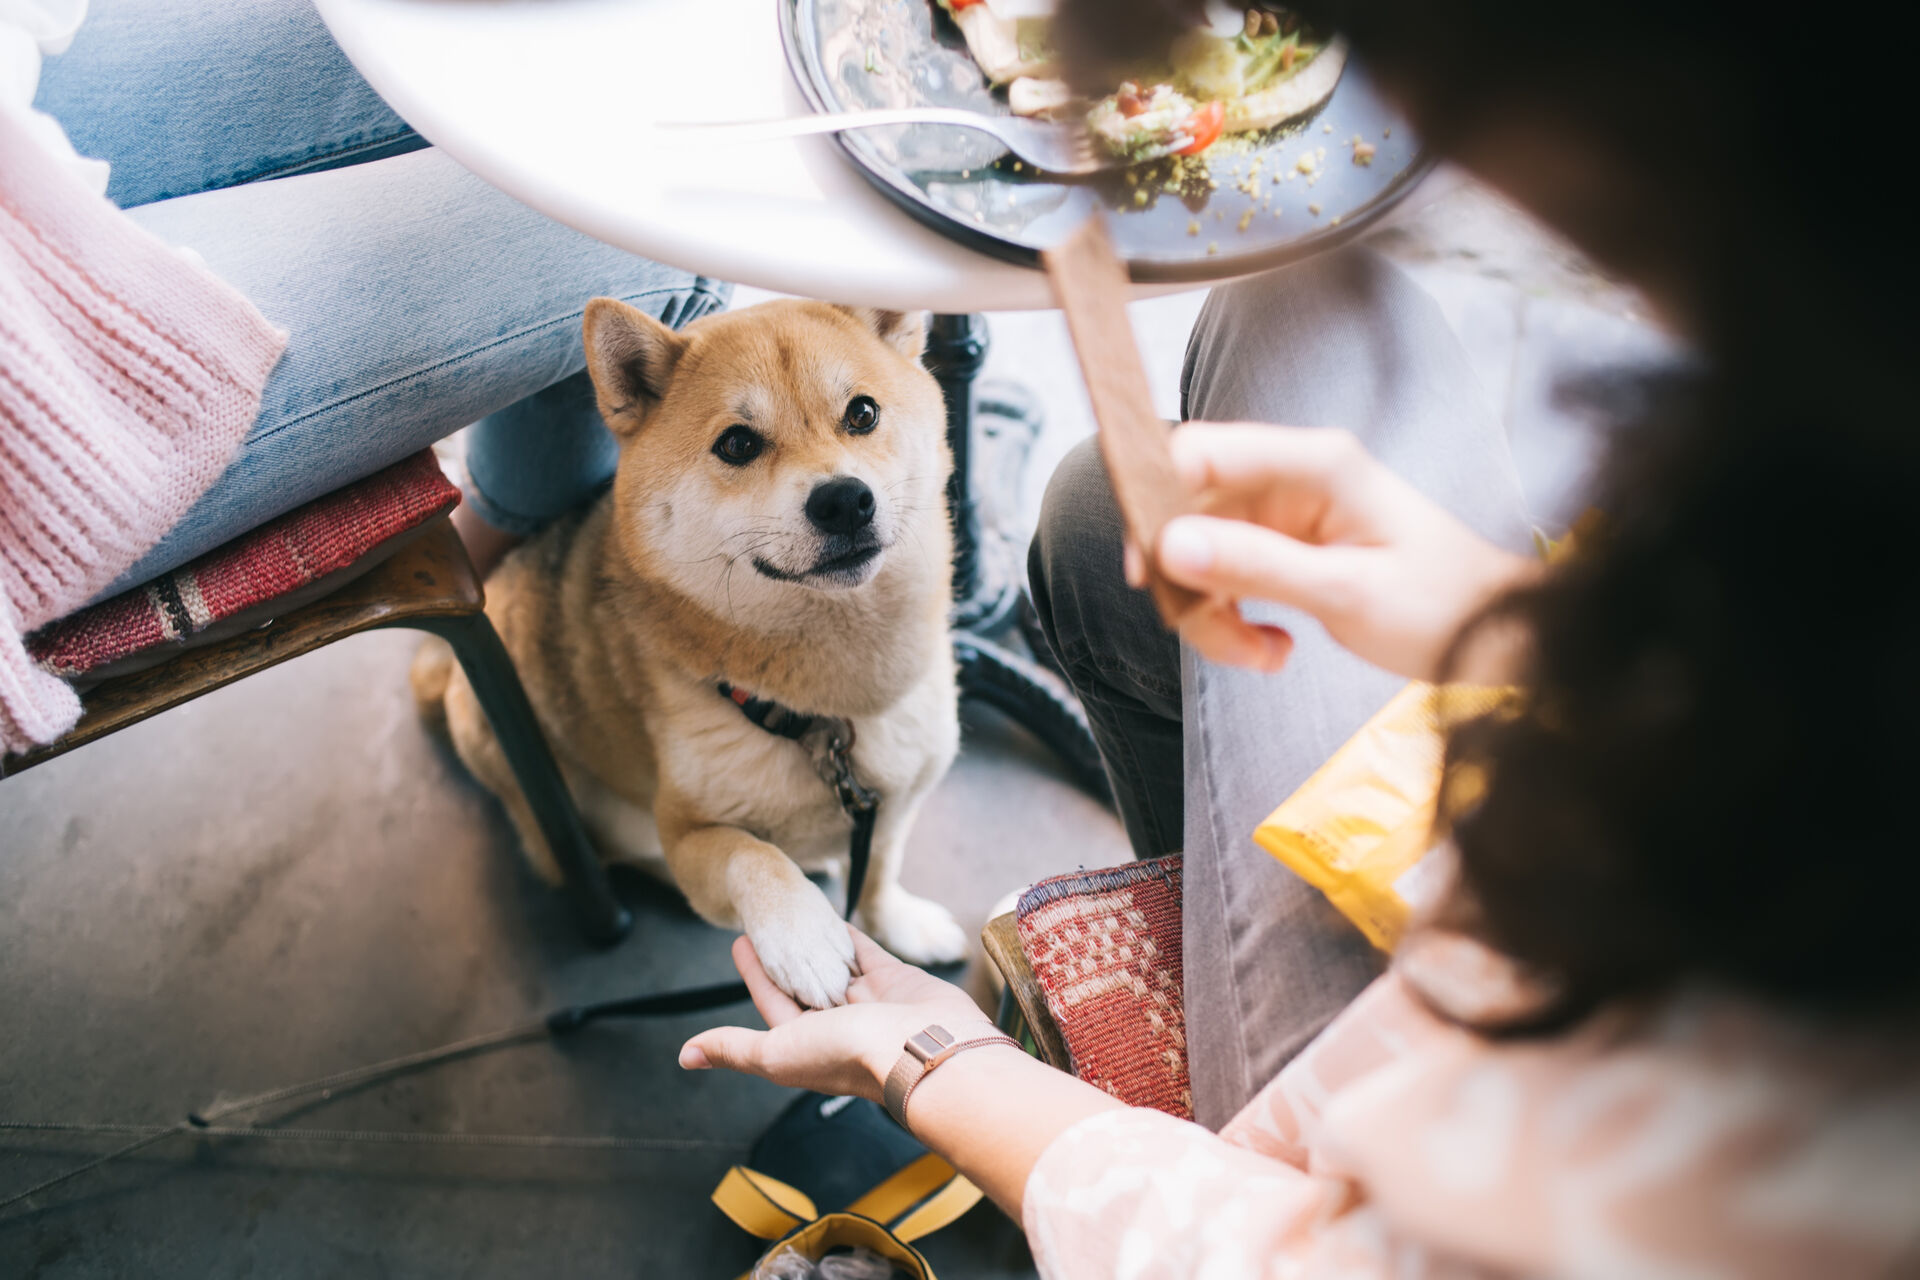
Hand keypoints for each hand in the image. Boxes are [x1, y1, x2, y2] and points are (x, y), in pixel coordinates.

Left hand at [679, 927, 994, 1100]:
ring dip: (816, 946)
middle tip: (766, 921)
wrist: (923, 1047)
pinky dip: (851, 939)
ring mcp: (867, 1002)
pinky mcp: (894, 980)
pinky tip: (836, 921)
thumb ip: (735, 1048)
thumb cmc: (849, 1055)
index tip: (739, 942)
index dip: (755, 973)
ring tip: (798, 917)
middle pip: (804, 984)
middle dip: (785, 957)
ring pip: (834, 968)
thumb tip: (686, 1056)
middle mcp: (836, 1024)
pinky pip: (867, 954)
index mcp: (805, 1044)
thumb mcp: (777, 1052)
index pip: (772, 1002)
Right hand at [1131, 423, 1536, 681]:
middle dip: (1188, 578)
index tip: (1148, 569)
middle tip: (1209, 628)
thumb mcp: (1345, 593)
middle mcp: (1293, 478)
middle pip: (1190, 511)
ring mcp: (1286, 514)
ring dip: (1213, 611)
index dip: (1157, 501)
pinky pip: (1228, 578)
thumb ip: (1255, 565)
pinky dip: (1234, 619)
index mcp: (1315, 464)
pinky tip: (1272, 649)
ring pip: (1201, 554)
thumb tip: (1169, 546)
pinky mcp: (1285, 550)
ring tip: (1261, 654)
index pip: (1202, 451)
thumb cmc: (1440, 607)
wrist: (1492, 639)